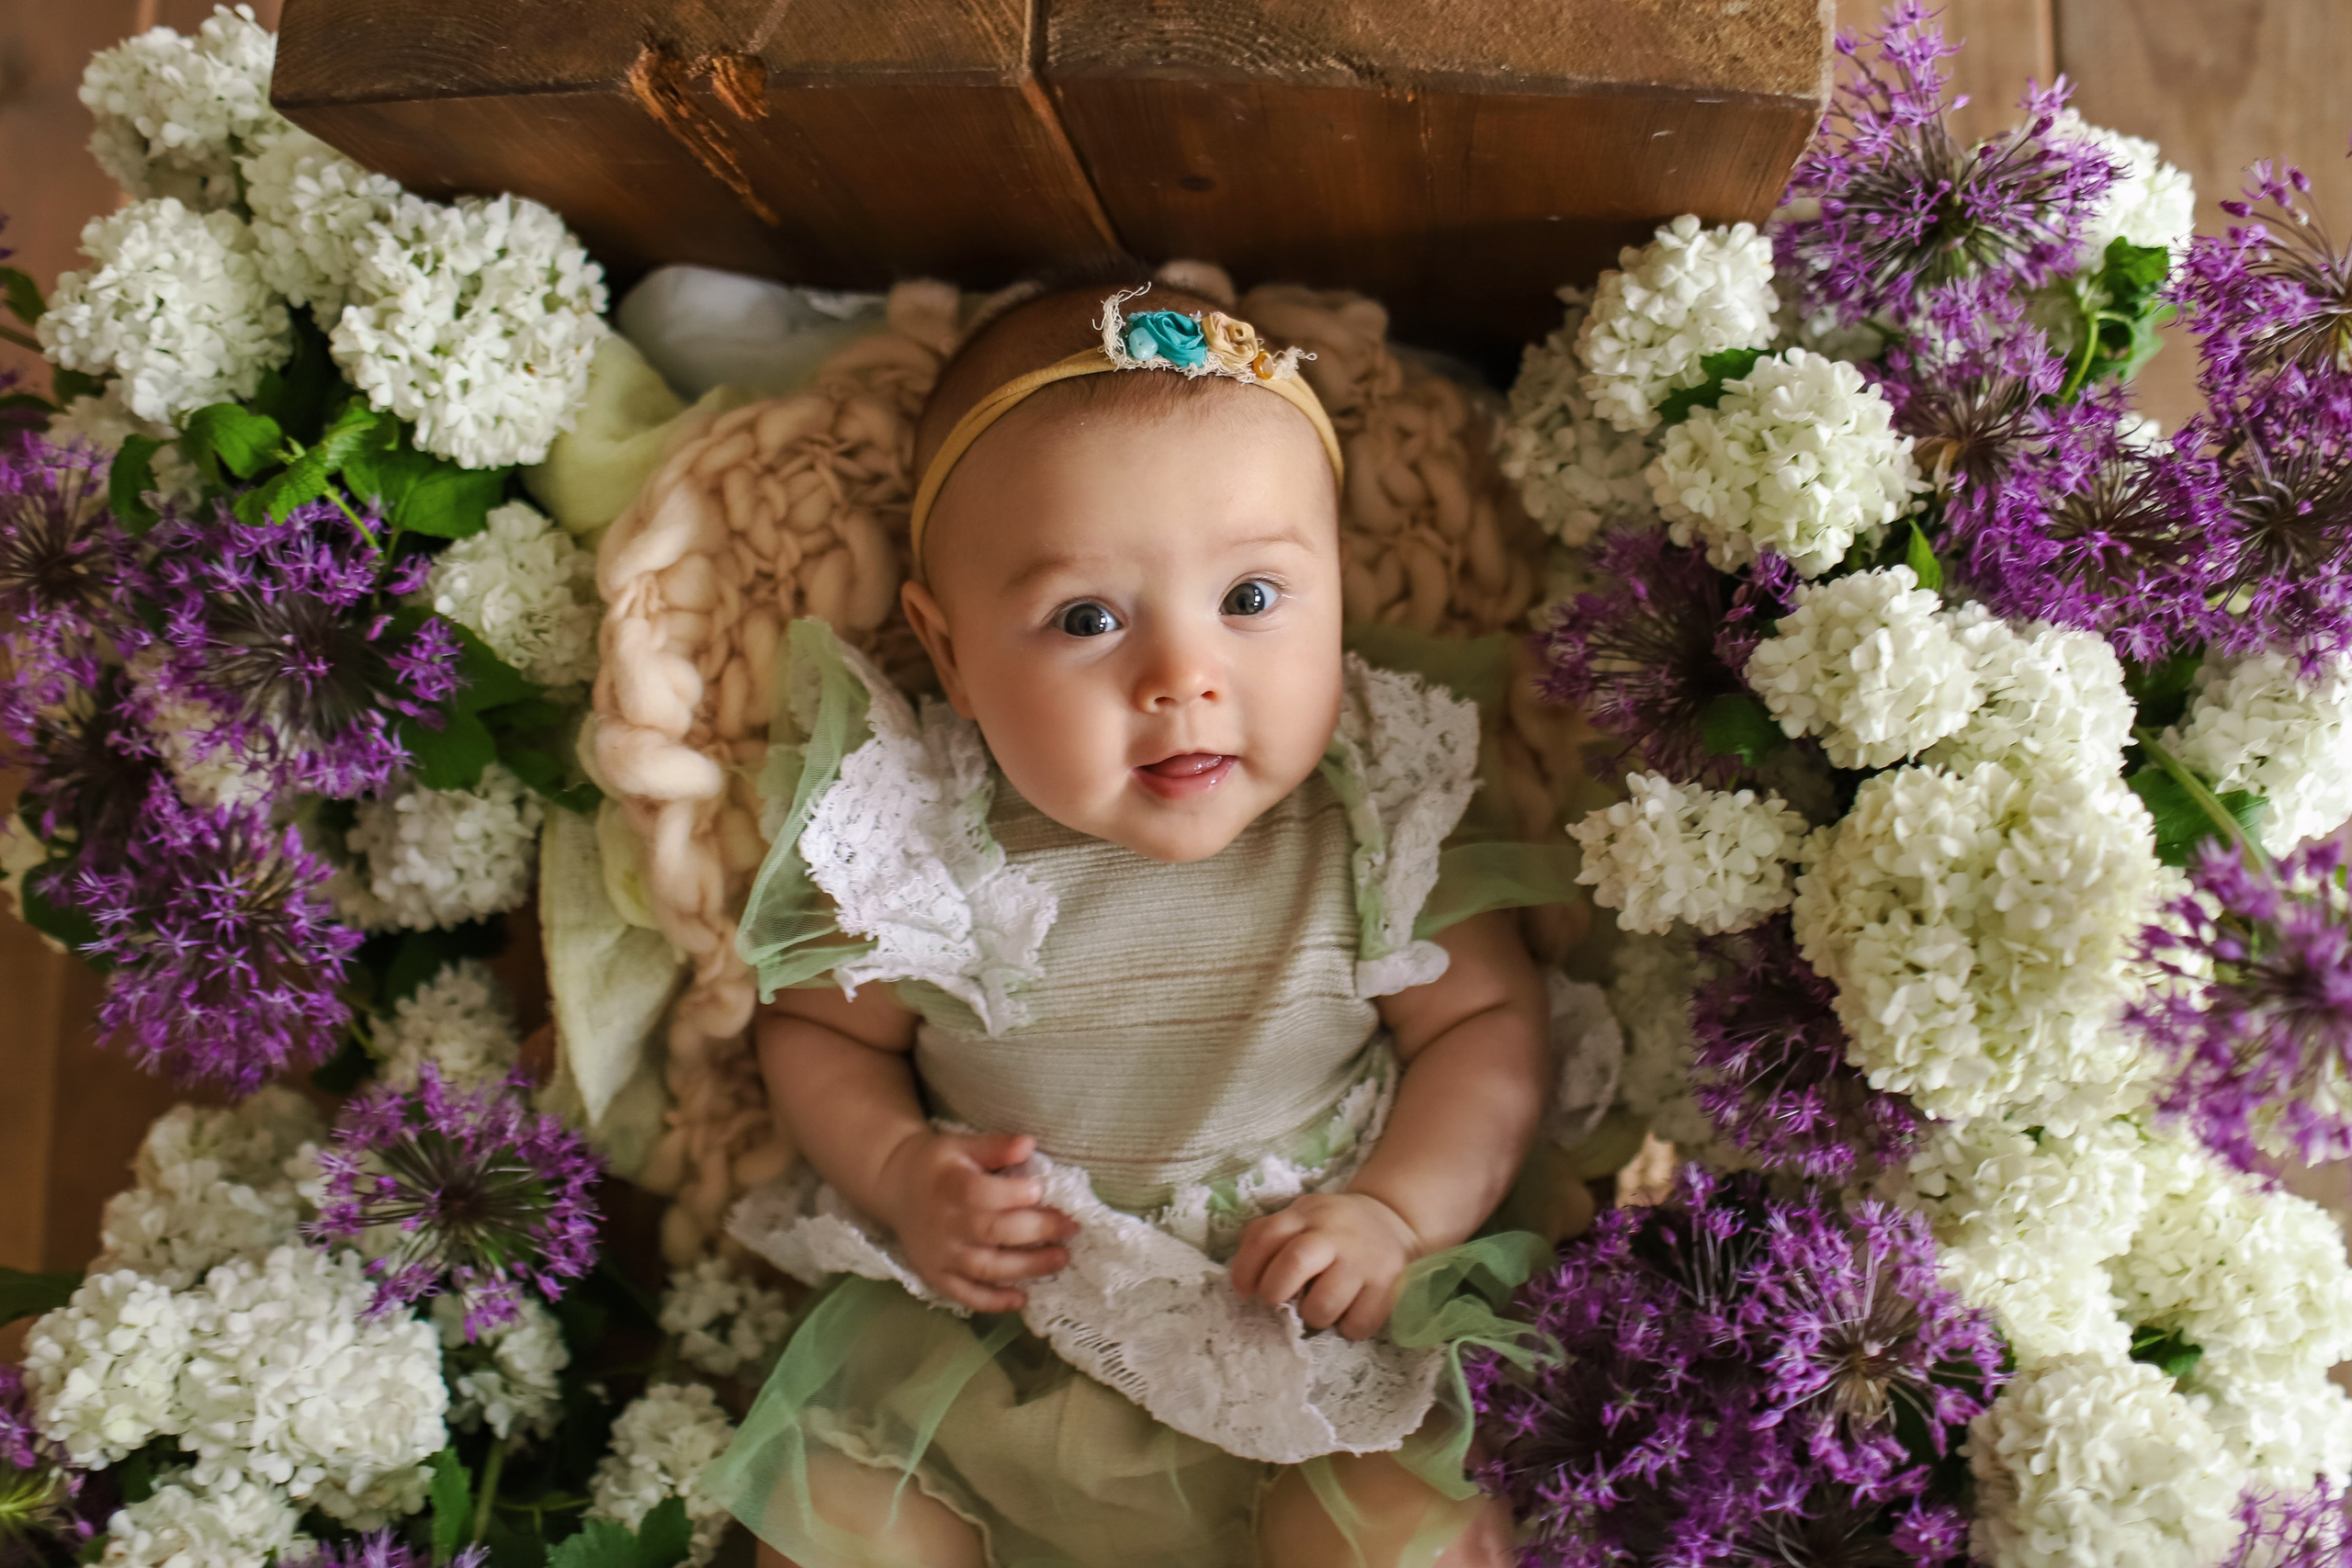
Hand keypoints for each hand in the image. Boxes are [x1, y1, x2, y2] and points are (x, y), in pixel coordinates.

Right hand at [873, 1131, 1078, 1313]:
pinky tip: (1021, 1299)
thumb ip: (996, 1146)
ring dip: (1026, 1267)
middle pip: (993, 1232)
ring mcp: (940, 1255)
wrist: (895, 1186)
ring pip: (986, 1267)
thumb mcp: (963, 1145)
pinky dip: (993, 1301)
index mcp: (949, 1187)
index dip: (1014, 1194)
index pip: (982, 1194)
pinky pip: (966, 1294)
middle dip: (1036, 1231)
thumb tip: (1030, 1144)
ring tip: (1060, 1259)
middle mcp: (944, 1225)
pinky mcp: (936, 1275)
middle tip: (1071, 1227)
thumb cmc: (937, 1163)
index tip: (1042, 1190)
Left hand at [1228, 1192, 1421, 1341]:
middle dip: (1275, 1291)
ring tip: (1318, 1307)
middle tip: (1277, 1301)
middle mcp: (1334, 1234)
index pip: (1266, 1235)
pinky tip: (1349, 1312)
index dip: (1246, 1268)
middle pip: (1295, 1262)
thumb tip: (1242, 1277)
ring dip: (1313, 1316)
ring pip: (1324, 1304)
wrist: (1392, 1220)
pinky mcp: (1390, 1284)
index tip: (1245, 1290)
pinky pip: (1358, 1324)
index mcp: (1306, 1215)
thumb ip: (1269, 1237)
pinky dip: (1347, 1327)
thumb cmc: (1333, 1229)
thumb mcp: (1301, 1218)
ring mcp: (1364, 1259)